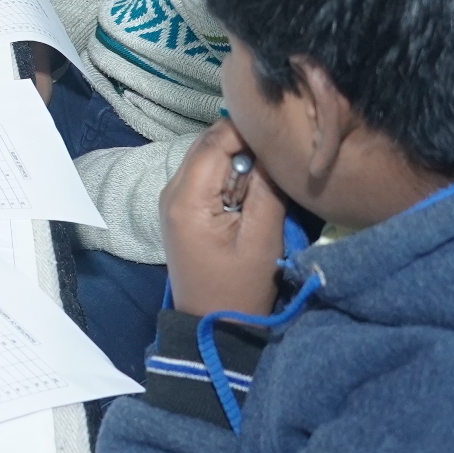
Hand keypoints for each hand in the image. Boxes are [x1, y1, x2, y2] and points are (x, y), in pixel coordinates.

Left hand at [157, 120, 287, 319]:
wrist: (213, 324)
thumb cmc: (240, 286)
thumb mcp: (262, 237)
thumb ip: (266, 187)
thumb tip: (273, 146)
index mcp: (187, 197)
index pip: (216, 140)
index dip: (249, 128)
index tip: (282, 132)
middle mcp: (171, 190)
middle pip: (208, 143)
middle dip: (244, 141)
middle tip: (279, 151)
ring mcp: (172, 198)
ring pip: (207, 156)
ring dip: (238, 158)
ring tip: (269, 171)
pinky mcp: (181, 207)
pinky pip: (205, 174)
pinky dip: (228, 173)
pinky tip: (250, 188)